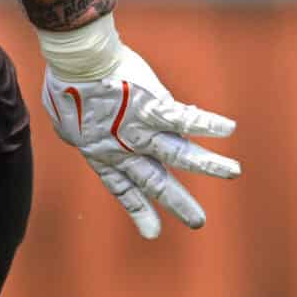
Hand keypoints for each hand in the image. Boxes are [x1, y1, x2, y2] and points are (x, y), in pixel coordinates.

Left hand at [38, 17, 239, 239]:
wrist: (73, 62)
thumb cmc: (65, 83)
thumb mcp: (64, 115)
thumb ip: (73, 127)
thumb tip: (70, 129)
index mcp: (104, 152)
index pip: (124, 188)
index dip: (139, 210)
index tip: (153, 233)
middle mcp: (125, 147)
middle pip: (155, 181)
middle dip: (178, 202)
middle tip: (198, 222)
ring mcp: (140, 129)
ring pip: (178, 153)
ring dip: (207, 164)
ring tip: (233, 172)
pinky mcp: (151, 106)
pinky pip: (183, 118)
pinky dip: (206, 123)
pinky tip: (229, 128)